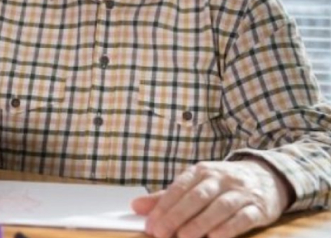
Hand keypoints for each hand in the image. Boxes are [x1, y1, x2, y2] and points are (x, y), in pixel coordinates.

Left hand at [132, 160, 292, 237]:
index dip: (163, 207)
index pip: (179, 188)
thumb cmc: (223, 184)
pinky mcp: (259, 207)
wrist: (267, 176)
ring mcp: (241, 192)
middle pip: (196, 197)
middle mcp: (221, 179)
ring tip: (184, 237)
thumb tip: (137, 206)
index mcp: (201, 171)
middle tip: (162, 233)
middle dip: (177, 216)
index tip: (151, 224)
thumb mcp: (195, 185)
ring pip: (219, 207)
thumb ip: (166, 197)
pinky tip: (215, 237)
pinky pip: (243, 217)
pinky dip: (228, 228)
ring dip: (200, 223)